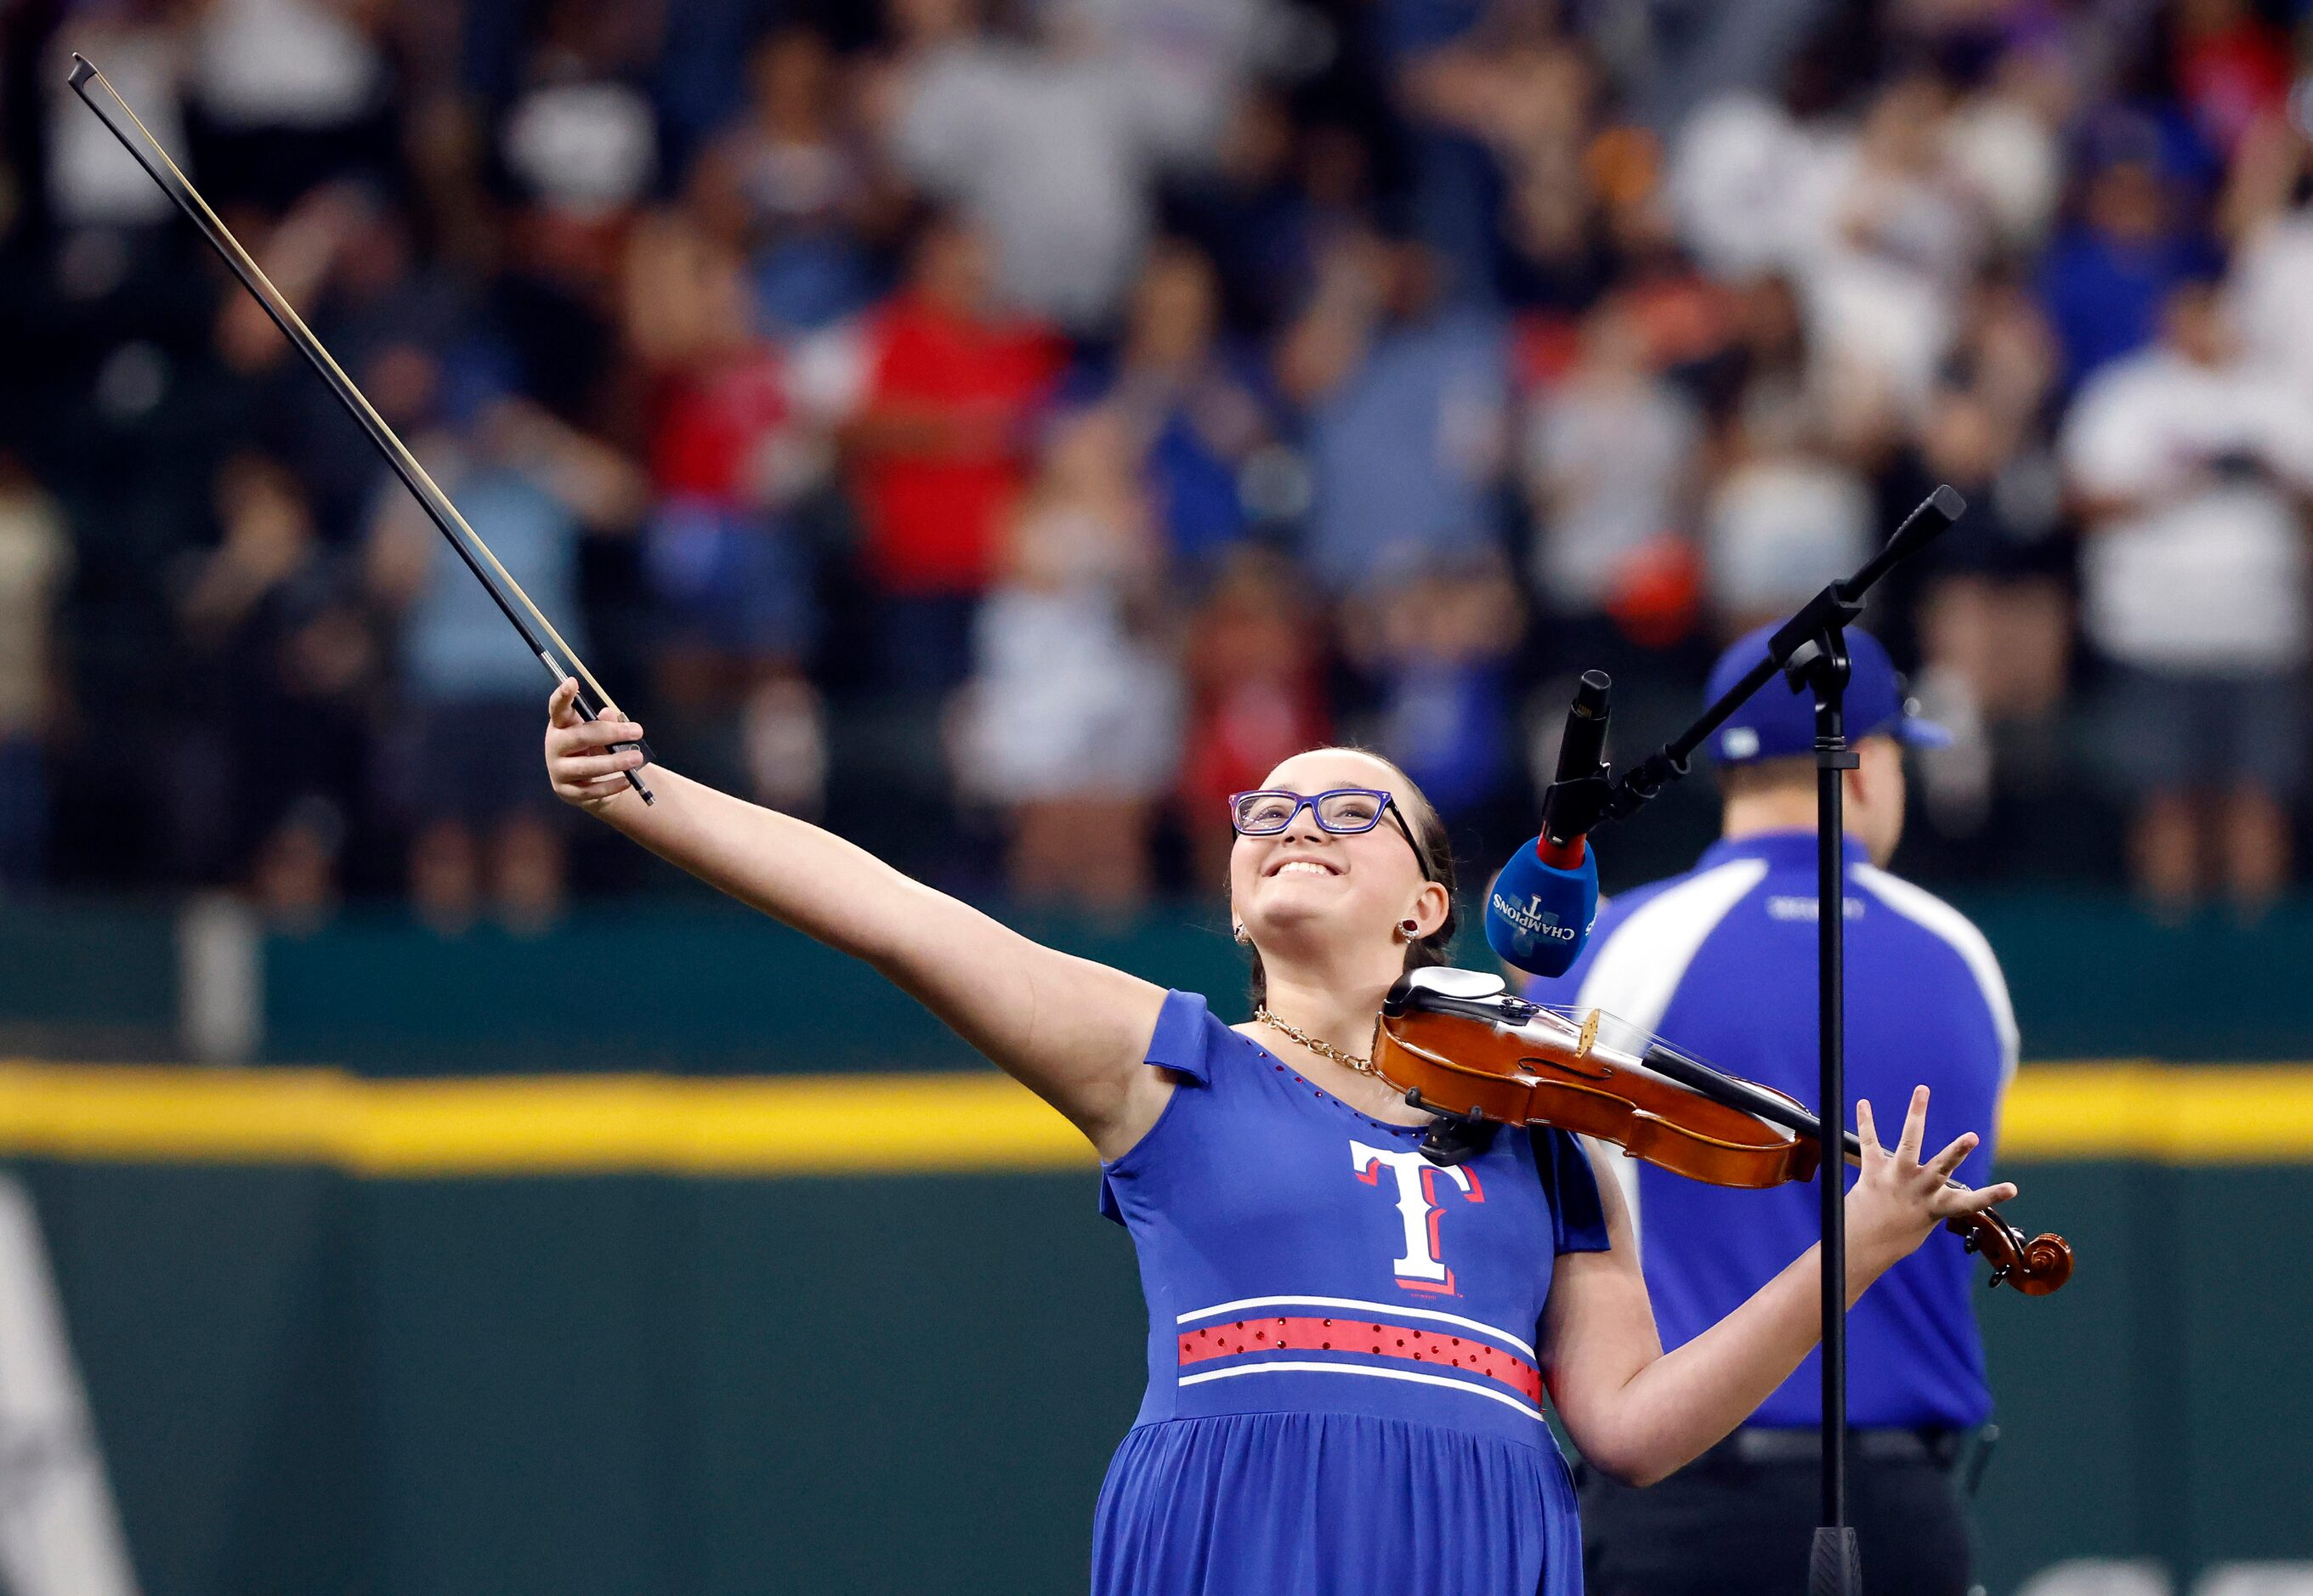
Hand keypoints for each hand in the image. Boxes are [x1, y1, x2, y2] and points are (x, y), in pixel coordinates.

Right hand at [544, 678, 645, 811]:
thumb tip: (609, 714)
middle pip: (578, 737)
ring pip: (585, 766)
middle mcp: (554, 746)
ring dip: (614, 762)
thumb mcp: (603, 734)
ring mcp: (558, 770)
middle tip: (637, 731)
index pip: (557, 708)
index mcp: (561, 726)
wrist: (591, 785)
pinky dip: (611, 785)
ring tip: (636, 758)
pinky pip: (591, 790)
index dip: (563, 696)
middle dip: (609, 733)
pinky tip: (628, 780)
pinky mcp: (567, 792)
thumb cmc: (595, 750)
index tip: (572, 682)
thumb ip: (607, 723)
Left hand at [1845, 1086, 2017, 1272]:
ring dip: (1917, 1114)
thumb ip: (1930, 1199)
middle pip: (1942, 1167)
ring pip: (1909, 1144)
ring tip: (1923, 1091)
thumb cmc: (1897, 1235)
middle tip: (1972, 1137)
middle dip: (1957, 1151)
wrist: (1862, 1246)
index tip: (2012, 1188)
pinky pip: (1869, 1144)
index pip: (1971, 1203)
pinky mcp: (1873, 1174)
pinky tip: (1863, 1103)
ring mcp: (1896, 1180)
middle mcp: (1919, 1190)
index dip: (1993, 1196)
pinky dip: (1866, 1122)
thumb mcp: (1922, 1221)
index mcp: (1936, 1207)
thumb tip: (1932, 1183)